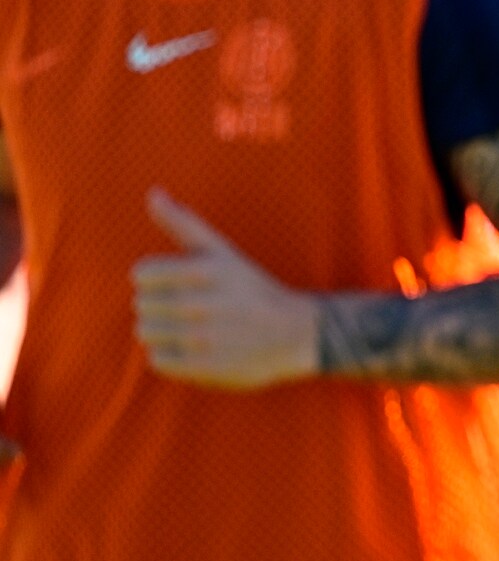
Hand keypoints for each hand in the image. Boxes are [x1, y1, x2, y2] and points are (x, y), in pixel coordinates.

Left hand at [132, 190, 318, 389]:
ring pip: (145, 333)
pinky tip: (195, 349)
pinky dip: (170, 356)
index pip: (141, 274)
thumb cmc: (250, 288)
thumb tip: (152, 193)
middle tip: (192, 309)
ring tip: (191, 329)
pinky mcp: (204, 367)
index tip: (182, 284)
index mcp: (205, 270)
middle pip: (141, 305)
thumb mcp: (222, 251)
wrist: (295, 333)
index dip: (157, 280)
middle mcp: (202, 304)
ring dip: (163, 332)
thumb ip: (183, 222)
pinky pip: (157, 360)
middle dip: (160, 306)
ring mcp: (203, 338)